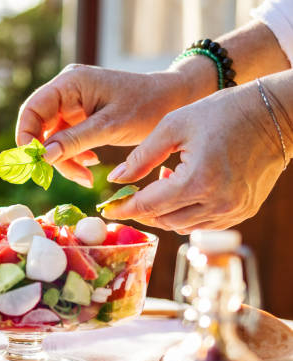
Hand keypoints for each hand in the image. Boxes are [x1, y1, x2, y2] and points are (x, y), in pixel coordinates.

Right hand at [15, 64, 196, 186]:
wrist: (173, 100)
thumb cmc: (146, 107)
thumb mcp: (110, 127)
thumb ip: (74, 141)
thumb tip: (43, 156)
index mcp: (70, 83)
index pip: (32, 109)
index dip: (27, 136)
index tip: (35, 162)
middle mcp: (66, 89)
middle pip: (41, 126)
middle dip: (50, 154)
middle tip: (66, 175)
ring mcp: (72, 102)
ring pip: (53, 137)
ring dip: (65, 160)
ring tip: (85, 177)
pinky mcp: (80, 115)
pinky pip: (66, 139)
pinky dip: (75, 155)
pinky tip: (90, 165)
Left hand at [103, 81, 286, 233]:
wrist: (275, 114)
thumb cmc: (221, 112)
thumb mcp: (173, 126)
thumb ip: (141, 156)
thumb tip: (116, 179)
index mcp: (197, 181)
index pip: (148, 206)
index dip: (124, 209)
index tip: (108, 209)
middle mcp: (218, 203)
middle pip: (164, 220)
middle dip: (143, 209)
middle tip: (133, 192)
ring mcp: (234, 211)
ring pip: (183, 226)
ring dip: (165, 211)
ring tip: (165, 181)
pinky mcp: (244, 211)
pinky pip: (204, 223)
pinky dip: (187, 213)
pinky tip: (185, 188)